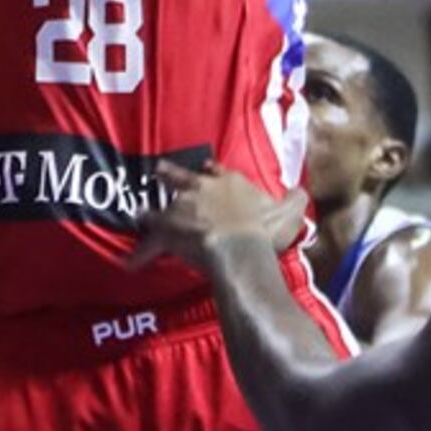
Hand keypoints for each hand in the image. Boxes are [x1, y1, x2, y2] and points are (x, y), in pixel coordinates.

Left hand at [129, 162, 308, 274]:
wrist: (239, 245)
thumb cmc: (264, 229)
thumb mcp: (290, 211)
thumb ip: (295, 199)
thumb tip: (301, 190)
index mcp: (228, 184)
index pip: (216, 171)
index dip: (210, 171)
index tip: (205, 167)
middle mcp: (200, 190)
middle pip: (179, 177)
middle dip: (168, 174)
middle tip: (158, 170)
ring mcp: (180, 210)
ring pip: (158, 208)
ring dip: (149, 213)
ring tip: (139, 214)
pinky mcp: (167, 232)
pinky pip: (149, 244)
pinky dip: (139, 254)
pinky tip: (129, 263)